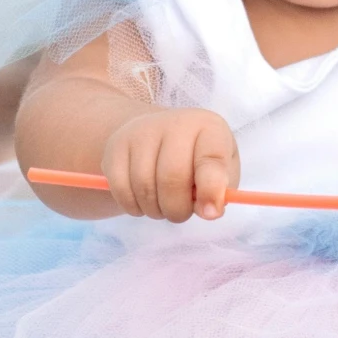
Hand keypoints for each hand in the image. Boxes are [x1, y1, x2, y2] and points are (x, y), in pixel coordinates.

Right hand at [100, 109, 239, 221]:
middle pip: (172, 178)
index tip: (210, 214)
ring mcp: (142, 131)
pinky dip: (133, 206)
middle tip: (180, 213)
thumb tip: (209, 212)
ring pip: (144, 187)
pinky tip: (143, 201)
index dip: (211, 191)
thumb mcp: (221, 171)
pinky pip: (121, 189)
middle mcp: (176, 123)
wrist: (159, 135)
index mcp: (209, 128)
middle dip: (178, 209)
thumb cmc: (198, 159)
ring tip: (163, 205)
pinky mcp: (116, 145)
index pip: (211, 160)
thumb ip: (219, 193)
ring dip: (155, 210)